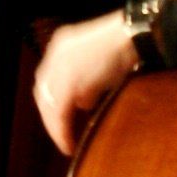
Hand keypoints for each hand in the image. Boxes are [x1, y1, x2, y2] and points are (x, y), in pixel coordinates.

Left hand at [33, 11, 141, 154]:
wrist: (133, 35)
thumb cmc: (125, 47)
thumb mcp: (101, 64)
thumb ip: (87, 82)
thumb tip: (83, 103)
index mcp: (62, 46)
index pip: (48, 79)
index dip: (51, 101)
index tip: (58, 118)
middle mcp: (55, 54)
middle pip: (43, 91)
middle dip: (49, 116)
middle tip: (60, 135)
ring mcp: (60, 66)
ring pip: (48, 104)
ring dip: (55, 125)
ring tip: (64, 141)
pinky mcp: (69, 81)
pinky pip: (58, 112)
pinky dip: (61, 130)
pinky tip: (67, 142)